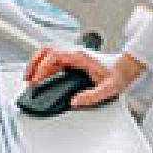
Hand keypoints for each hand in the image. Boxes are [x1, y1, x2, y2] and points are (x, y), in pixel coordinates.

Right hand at [24, 48, 143, 108]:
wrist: (125, 67)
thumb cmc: (117, 74)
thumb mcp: (108, 88)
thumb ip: (91, 96)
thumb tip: (74, 101)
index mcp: (80, 56)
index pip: (54, 56)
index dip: (42, 67)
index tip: (36, 80)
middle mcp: (74, 53)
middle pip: (47, 51)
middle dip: (34, 63)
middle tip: (27, 79)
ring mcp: (73, 55)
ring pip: (48, 53)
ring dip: (37, 63)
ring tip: (30, 77)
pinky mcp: (73, 59)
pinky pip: (53, 59)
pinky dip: (43, 66)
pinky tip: (41, 77)